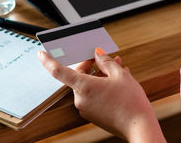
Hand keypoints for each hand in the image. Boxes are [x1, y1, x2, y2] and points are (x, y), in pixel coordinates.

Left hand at [38, 48, 165, 142]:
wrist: (139, 127)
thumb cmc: (130, 102)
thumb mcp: (120, 75)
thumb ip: (106, 61)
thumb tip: (98, 54)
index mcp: (83, 87)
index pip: (58, 71)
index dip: (48, 61)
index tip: (41, 54)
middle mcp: (80, 99)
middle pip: (79, 76)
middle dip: (93, 65)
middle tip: (105, 57)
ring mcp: (86, 109)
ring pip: (89, 85)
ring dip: (101, 75)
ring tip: (118, 67)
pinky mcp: (94, 115)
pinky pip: (94, 95)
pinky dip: (102, 87)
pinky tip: (117, 82)